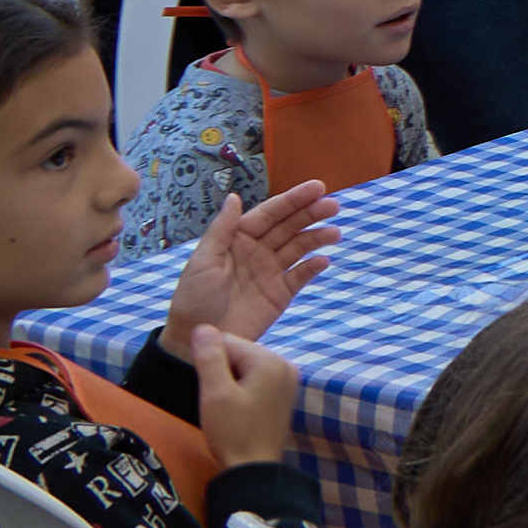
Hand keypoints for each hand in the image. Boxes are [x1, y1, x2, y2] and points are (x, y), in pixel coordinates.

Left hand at [163, 183, 336, 352]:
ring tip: (334, 233)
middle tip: (333, 206)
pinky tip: (323, 260)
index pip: (270, 213)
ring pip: (299, 247)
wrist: (197, 339)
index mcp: (238, 238)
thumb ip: (222, 230)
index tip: (317, 187)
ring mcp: (270, 272)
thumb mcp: (203, 262)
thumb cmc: (193, 299)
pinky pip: (300, 276)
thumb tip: (234, 197)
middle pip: (289, 226)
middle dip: (311, 214)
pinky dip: (313, 267)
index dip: (293, 199)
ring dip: (317, 237)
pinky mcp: (280, 294)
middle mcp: (257, 251)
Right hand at [185, 323, 301, 467]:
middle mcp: (286, 364)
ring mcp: (288, 379)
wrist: (254, 470)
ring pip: (244, 367)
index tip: (210, 390)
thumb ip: (209, 357)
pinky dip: (241, 390)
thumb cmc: (233, 433)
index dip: (209, 363)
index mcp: (271, 360)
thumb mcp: (215, 393)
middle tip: (220, 402)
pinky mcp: (284, 394)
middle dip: (221, 372)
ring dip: (230, 383)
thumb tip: (202, 327)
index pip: (226, 341)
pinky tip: (238, 410)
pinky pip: (255, 379)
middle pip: (238, 353)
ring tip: (229, 408)